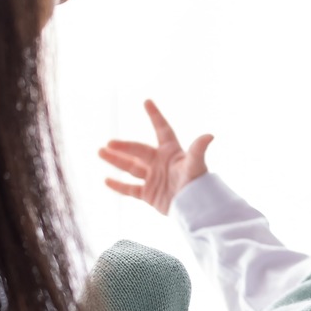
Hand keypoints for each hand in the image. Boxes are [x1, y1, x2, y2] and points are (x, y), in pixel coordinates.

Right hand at [99, 100, 213, 216]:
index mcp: (171, 152)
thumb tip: (210, 135)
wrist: (194, 209)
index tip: (147, 101)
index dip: (155, 116)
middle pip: (139, 151)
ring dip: (116, 160)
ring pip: (131, 167)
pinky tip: (106, 180)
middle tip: (109, 143)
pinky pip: (130, 189)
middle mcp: (160, 162)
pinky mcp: (149, 194)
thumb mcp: (196, 165)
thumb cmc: (197, 184)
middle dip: (124, 147)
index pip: (162, 129)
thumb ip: (198, 150)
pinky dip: (118, 186)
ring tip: (100, 152)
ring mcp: (153, 178)